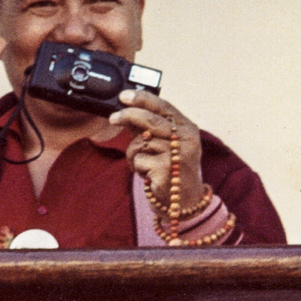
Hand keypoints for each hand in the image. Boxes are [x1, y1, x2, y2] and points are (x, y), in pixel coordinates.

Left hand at [109, 90, 204, 210]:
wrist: (184, 204)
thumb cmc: (172, 171)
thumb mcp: (166, 145)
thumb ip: (149, 128)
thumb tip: (126, 111)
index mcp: (188, 129)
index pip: (164, 106)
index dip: (142, 99)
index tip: (124, 96)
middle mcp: (186, 140)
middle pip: (150, 120)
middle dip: (128, 116)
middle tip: (113, 118)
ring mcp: (176, 155)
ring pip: (140, 142)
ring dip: (134, 153)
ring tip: (145, 164)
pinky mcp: (165, 170)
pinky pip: (138, 160)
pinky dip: (137, 167)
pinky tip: (148, 175)